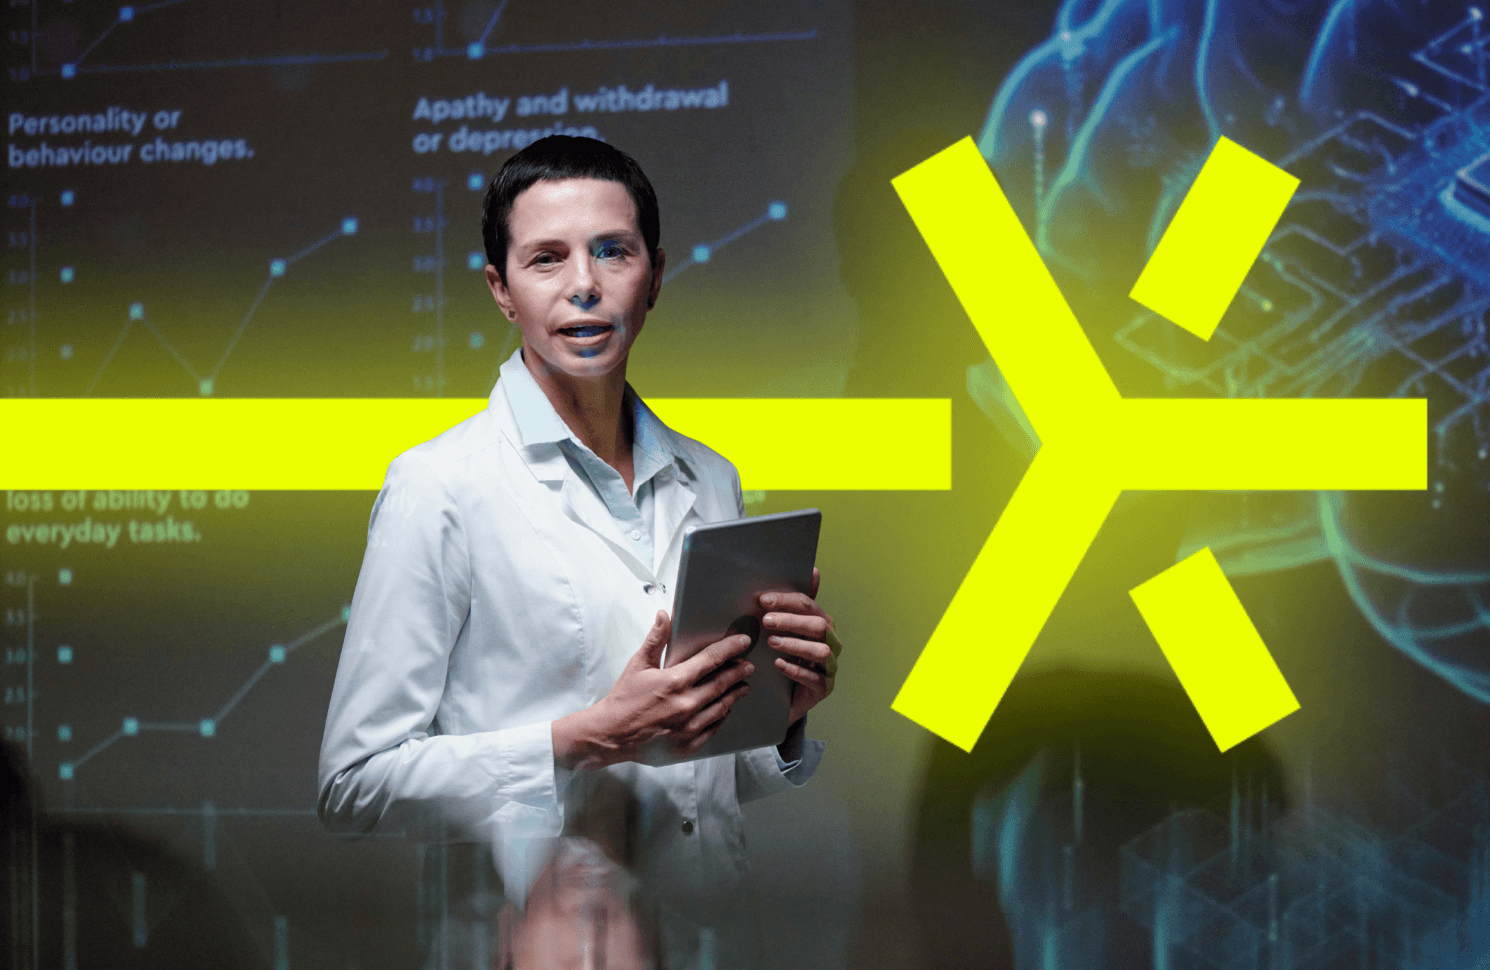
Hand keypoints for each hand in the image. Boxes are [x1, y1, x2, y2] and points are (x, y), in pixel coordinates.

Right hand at [552, 610, 754, 769]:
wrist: (610, 736)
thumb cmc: (624, 699)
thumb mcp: (638, 664)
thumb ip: (656, 639)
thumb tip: (665, 615)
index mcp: (675, 681)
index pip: (711, 660)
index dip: (730, 649)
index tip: (743, 642)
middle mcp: (686, 704)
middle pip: (723, 683)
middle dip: (738, 672)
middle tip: (747, 666)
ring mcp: (689, 727)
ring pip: (722, 706)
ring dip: (735, 694)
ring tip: (742, 686)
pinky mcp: (688, 745)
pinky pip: (714, 728)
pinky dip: (721, 716)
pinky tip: (724, 709)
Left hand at [760, 567, 839, 725]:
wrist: (787, 694)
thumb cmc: (789, 654)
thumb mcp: (789, 628)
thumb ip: (795, 602)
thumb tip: (813, 569)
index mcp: (823, 623)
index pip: (808, 605)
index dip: (786, 601)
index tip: (763, 600)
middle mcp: (831, 642)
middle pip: (818, 625)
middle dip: (791, 621)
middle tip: (766, 621)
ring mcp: (830, 666)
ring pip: (821, 651)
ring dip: (795, 644)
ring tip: (772, 642)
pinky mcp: (825, 687)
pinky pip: (814, 678)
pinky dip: (796, 670)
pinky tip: (779, 664)